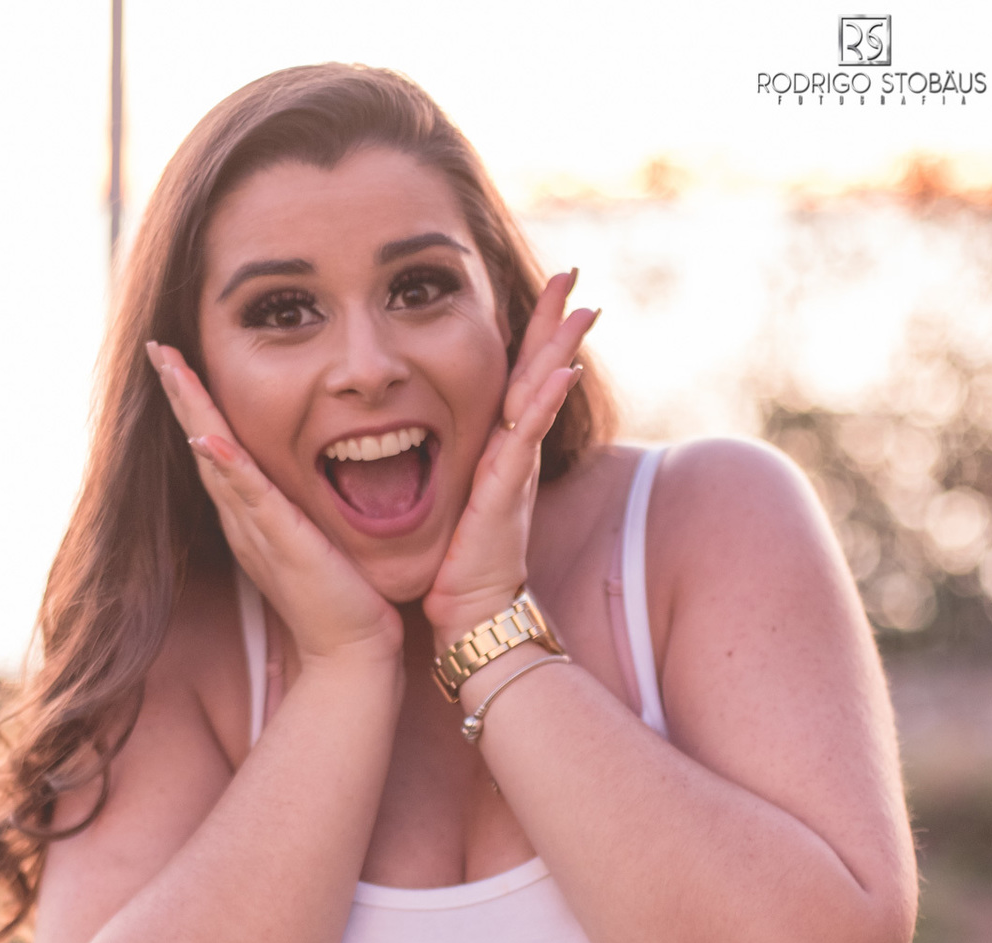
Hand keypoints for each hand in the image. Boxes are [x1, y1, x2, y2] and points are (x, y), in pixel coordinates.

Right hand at [146, 343, 402, 664]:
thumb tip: (317, 482)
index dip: (200, 406)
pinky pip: (250, 495)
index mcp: (254, 519)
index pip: (220, 451)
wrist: (350, 655)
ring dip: (192, 409)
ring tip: (170, 365)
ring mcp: (259, 531)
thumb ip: (307, 515)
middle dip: (182, 394)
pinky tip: (208, 430)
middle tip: (158, 347)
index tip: (182, 363)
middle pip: (203, 445)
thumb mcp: (320, 544)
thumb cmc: (344, 605)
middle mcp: (245, 522)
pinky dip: (227, 464)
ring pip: (216, 459)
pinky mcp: (281, 543)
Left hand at [422, 273, 597, 643]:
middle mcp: (512, 457)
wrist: (470, 618)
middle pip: (537, 376)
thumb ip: (439, 477)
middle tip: (573, 276)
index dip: (529, 339)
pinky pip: (527, 437)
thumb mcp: (445, 508)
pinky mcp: (506, 492)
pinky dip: (545, 403)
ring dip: (561, 350)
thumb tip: (407, 454)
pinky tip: (564, 371)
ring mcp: (514, 472)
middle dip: (555, 326)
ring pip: (541, 396)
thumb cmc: (453, 571)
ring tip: (583, 308)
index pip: (513, 382)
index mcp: (494, 455)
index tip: (543, 294)